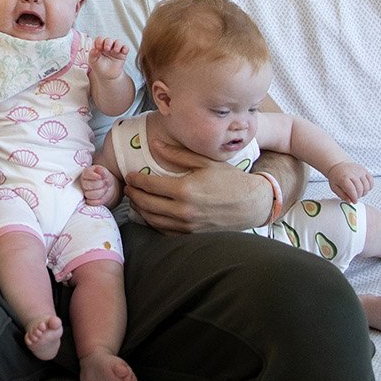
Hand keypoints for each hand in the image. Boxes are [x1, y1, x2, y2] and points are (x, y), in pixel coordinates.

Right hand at [79, 164, 117, 206]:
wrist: (108, 186)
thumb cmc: (104, 177)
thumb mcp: (105, 172)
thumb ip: (102, 171)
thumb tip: (99, 169)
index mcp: (85, 174)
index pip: (87, 175)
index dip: (95, 177)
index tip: (101, 177)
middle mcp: (83, 183)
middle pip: (88, 186)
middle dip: (99, 184)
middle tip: (105, 182)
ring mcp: (85, 193)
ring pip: (90, 195)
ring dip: (101, 192)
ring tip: (105, 188)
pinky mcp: (89, 201)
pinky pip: (92, 202)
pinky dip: (100, 199)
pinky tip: (103, 195)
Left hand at [87, 35, 128, 82]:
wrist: (107, 76)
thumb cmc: (99, 67)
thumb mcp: (93, 61)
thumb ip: (92, 54)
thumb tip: (95, 49)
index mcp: (99, 46)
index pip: (99, 39)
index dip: (99, 41)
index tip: (98, 47)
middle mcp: (108, 46)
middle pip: (109, 40)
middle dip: (108, 42)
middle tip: (107, 48)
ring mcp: (115, 49)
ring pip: (118, 42)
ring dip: (117, 44)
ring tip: (116, 50)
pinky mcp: (122, 54)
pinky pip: (125, 48)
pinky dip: (125, 48)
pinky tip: (124, 51)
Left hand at [122, 164, 276, 233]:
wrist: (251, 205)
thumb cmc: (230, 180)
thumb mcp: (205, 162)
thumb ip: (177, 154)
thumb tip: (155, 144)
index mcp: (185, 189)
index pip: (150, 185)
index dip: (136, 180)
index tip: (130, 176)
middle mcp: (183, 210)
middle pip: (147, 204)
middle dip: (134, 195)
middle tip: (129, 188)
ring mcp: (187, 226)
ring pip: (153, 220)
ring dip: (140, 210)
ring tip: (136, 200)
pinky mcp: (191, 236)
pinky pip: (165, 231)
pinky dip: (154, 223)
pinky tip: (151, 215)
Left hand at [325, 160, 372, 203]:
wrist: (338, 165)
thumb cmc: (336, 177)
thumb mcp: (334, 187)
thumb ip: (342, 195)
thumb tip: (350, 201)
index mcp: (343, 178)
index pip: (351, 190)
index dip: (354, 198)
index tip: (354, 201)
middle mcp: (353, 173)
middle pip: (360, 189)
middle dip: (358, 196)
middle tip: (355, 197)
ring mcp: (360, 171)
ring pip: (367, 186)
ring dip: (364, 192)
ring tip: (359, 192)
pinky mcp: (364, 170)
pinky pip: (371, 180)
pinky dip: (369, 186)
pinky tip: (364, 188)